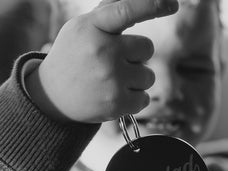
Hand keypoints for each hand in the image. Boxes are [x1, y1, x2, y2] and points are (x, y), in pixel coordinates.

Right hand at [26, 0, 178, 123]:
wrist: (53, 96)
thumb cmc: (74, 57)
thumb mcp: (83, 28)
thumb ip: (109, 14)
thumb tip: (141, 1)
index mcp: (93, 27)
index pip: (126, 10)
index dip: (152, 5)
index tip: (173, 4)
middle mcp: (103, 51)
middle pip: (148, 48)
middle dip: (137, 56)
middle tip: (116, 63)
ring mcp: (111, 79)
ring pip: (148, 76)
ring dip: (136, 80)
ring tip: (113, 82)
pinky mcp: (117, 103)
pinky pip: (145, 98)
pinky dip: (135, 99)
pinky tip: (117, 97)